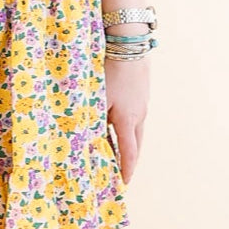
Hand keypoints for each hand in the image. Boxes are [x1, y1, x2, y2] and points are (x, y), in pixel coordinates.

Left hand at [103, 52, 148, 184]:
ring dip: (130, 142)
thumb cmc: (111, 71)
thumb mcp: (97, 97)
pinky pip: (137, 116)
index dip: (126, 170)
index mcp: (127, 120)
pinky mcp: (142, 93)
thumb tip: (84, 138)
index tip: (124, 184)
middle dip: (130, 160)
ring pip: (137, 130)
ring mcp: (143, 103)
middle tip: (123, 172)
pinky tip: (121, 122)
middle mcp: (139, 115)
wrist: (130, 45)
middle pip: (136, 144)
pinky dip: (130, 127)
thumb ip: (92, 118)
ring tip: (120, 150)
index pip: (129, 153)